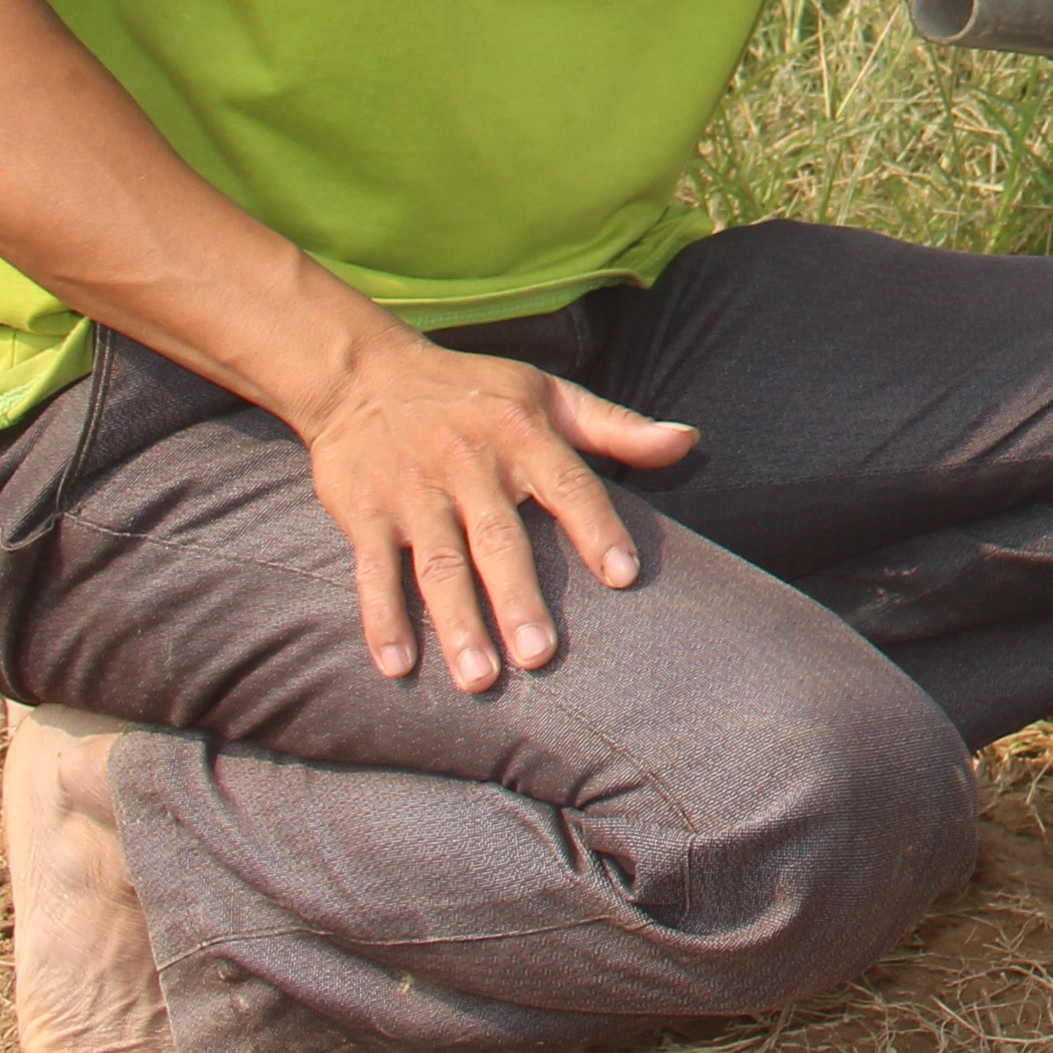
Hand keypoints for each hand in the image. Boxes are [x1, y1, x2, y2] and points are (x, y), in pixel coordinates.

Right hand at [293, 323, 696, 691]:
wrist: (363, 374)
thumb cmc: (475, 392)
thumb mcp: (549, 394)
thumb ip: (618, 427)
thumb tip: (689, 441)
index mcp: (523, 435)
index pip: (569, 485)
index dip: (598, 529)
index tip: (624, 577)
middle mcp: (470, 465)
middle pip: (499, 539)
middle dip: (519, 598)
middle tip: (541, 656)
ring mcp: (415, 491)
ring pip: (439, 563)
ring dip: (457, 623)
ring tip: (479, 679)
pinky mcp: (365, 512)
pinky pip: (374, 570)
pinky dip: (382, 618)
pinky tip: (398, 666)